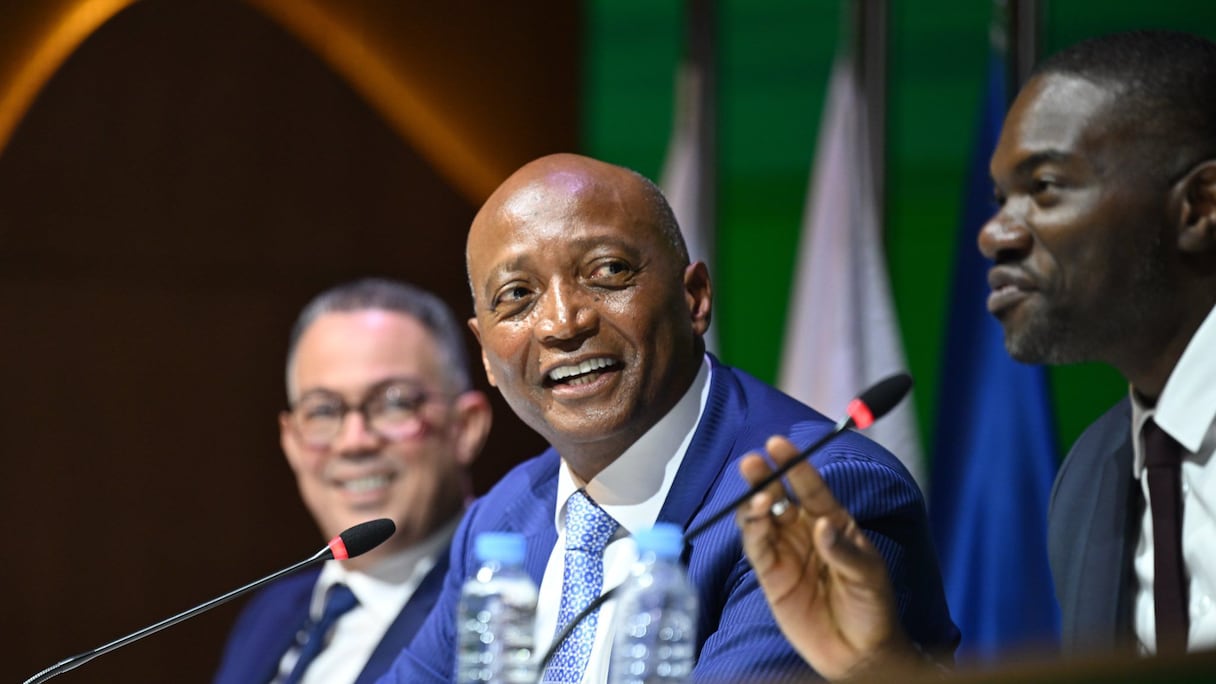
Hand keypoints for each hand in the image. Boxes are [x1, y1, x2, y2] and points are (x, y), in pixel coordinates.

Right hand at [736, 435, 919, 680]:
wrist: (859, 653)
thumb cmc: (873, 609)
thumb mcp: (868, 576)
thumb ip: (844, 550)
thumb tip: (823, 526)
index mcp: (834, 522)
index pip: (811, 488)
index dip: (794, 465)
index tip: (778, 445)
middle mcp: (805, 531)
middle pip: (779, 496)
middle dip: (764, 478)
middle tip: (752, 463)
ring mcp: (786, 552)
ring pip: (761, 519)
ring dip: (754, 505)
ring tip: (757, 500)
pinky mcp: (771, 575)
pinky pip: (756, 548)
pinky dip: (751, 533)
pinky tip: (754, 523)